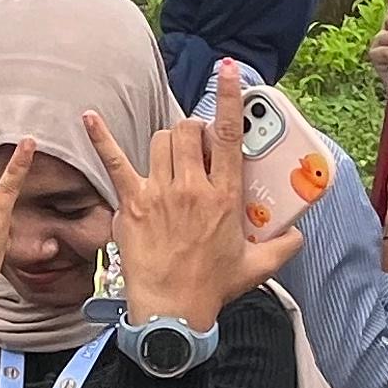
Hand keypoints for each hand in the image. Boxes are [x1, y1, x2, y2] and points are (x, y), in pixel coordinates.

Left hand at [86, 60, 301, 330]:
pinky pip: (115, 162)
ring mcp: (160, 193)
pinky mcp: (132, 204)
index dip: (229, 99)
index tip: (228, 73)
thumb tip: (298, 236)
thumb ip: (283, 247)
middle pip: (189, 132)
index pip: (229, 136)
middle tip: (197, 147)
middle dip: (193, 131)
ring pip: (162, 141)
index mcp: (225, 196)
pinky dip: (101, 138)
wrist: (172, 314)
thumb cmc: (210, 289)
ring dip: (168, 142)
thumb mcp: (257, 267)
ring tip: (172, 158)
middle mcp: (192, 188)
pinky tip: (88, 117)